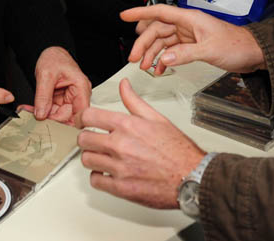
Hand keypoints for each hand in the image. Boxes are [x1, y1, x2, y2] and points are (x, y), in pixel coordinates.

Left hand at [33, 46, 91, 125]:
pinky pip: (53, 111)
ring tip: (30, 112)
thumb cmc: (54, 58)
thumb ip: (43, 96)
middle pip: (69, 117)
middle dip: (51, 119)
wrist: (51, 53)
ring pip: (59, 116)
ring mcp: (70, 98)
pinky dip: (42, 111)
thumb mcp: (46, 75)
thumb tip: (41, 114)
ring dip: (44, 115)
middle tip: (35, 118)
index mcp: (81, 87)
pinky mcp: (62, 100)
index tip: (50, 124)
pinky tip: (32, 109)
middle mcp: (78, 95)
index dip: (67, 122)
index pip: (80, 113)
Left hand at [78, 79, 205, 208]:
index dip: (82, 118)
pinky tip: (107, 173)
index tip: (82, 121)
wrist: (192, 177)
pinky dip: (99, 177)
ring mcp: (120, 167)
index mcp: (128, 125)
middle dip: (86, 138)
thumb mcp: (156, 118)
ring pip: (87, 160)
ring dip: (92, 158)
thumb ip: (134, 101)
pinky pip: (96, 181)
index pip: (89, 116)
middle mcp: (121, 145)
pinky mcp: (121, 187)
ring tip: (101, 157)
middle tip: (92, 140)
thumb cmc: (178, 150)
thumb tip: (124, 85)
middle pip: (84, 139)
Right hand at [121, 4, 264, 74]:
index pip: (159, 12)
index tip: (125, 15)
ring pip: (163, 41)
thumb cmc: (237, 45)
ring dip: (152, 53)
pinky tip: (160, 68)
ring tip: (145, 66)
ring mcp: (189, 35)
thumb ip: (185, 54)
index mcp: (190, 19)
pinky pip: (172, 50)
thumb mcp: (209, 50)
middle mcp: (187, 25)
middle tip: (134, 57)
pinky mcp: (193, 45)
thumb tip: (165, 58)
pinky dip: (164, 59)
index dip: (140, 13)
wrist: (253, 53)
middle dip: (144, 43)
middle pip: (158, 30)